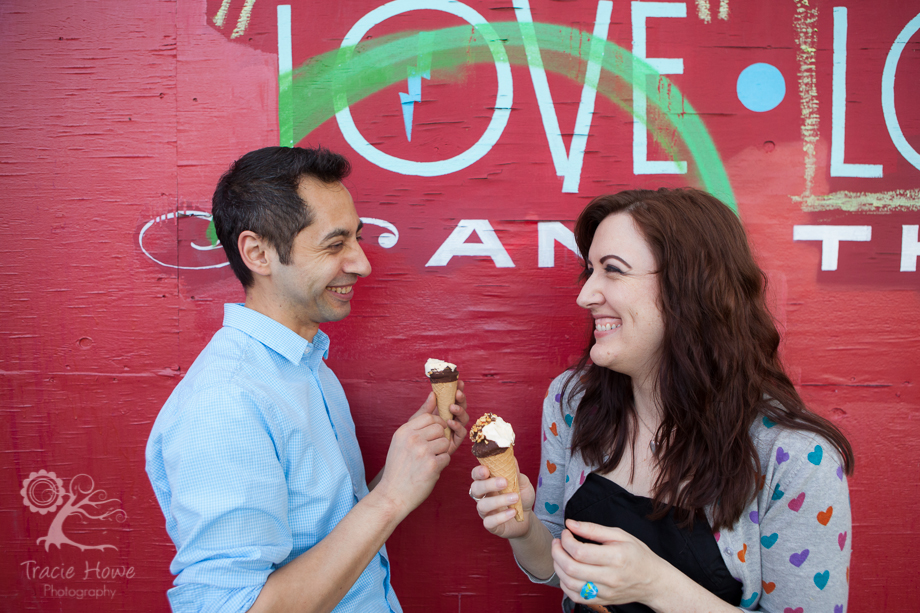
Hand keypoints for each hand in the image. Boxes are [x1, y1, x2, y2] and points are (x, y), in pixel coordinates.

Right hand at [376, 404, 451, 519]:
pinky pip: (447, 457)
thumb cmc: (399, 467)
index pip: (430, 416)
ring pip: (446, 442)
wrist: (392, 494)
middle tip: (430, 451)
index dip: (435, 425)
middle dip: (439, 439)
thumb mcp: (402, 440)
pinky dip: (441, 464)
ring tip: (429, 461)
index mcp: (404, 431)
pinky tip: (430, 470)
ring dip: (441, 452)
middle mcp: (412, 439)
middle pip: (440, 427)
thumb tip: (433, 395)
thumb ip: (419, 418)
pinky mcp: (432, 465)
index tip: (431, 436)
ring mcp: (422, 451)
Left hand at [414, 381, 468, 454]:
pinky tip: (450, 422)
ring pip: (464, 418)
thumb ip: (427, 408)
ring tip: (452, 407)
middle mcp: (452, 418)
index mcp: (444, 410)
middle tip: (457, 393)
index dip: (458, 389)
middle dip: (461, 398)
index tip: (459, 382)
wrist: (414, 454)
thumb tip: (432, 393)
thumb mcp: (418, 419)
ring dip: (460, 411)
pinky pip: (462, 432)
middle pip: (462, 406)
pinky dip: (457, 426)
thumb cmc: (416, 435)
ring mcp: (454, 429)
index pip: (453, 398)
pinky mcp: (455, 441)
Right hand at [469, 462, 535, 538]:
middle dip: (488, 485)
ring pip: (482, 505)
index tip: (486, 470)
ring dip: (499, 501)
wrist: (527, 517)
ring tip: (515, 498)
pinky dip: (501, 517)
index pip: (476, 474)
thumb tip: (511, 460)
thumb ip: (515, 472)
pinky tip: (513, 512)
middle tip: (504, 482)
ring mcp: (485, 511)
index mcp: (487, 482)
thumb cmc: (521, 496)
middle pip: (476, 489)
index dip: (478, 472)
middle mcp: (482, 496)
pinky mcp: (490, 525)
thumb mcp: (522, 482)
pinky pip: (489, 522)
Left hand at [552, 519, 664, 606]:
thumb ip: (593, 529)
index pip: (580, 552)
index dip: (566, 540)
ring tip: (560, 556)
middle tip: (557, 543)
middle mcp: (609, 577)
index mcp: (615, 557)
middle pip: (571, 568)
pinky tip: (566, 573)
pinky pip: (576, 596)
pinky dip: (565, 584)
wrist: (653, 581)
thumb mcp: (620, 535)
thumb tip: (570, 524)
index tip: (566, 533)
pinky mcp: (602, 601)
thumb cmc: (637, 555)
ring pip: (570, 584)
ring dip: (558, 568)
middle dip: (557, 553)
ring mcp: (605, 592)